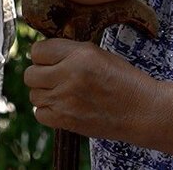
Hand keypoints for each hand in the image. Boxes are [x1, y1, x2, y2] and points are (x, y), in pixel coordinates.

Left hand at [24, 38, 154, 139]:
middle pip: (30, 74)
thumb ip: (70, 52)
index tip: (51, 59)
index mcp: (80, 54)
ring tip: (61, 92)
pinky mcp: (66, 120)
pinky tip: (62, 106)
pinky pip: (39, 114)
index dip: (43, 55)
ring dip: (44, 93)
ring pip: (33, 94)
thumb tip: (42, 54)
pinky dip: (47, 111)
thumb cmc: (123, 79)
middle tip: (54, 77)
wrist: (142, 110)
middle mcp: (70, 75)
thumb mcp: (99, 54)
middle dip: (40, 74)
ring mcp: (66, 100)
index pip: (37, 50)